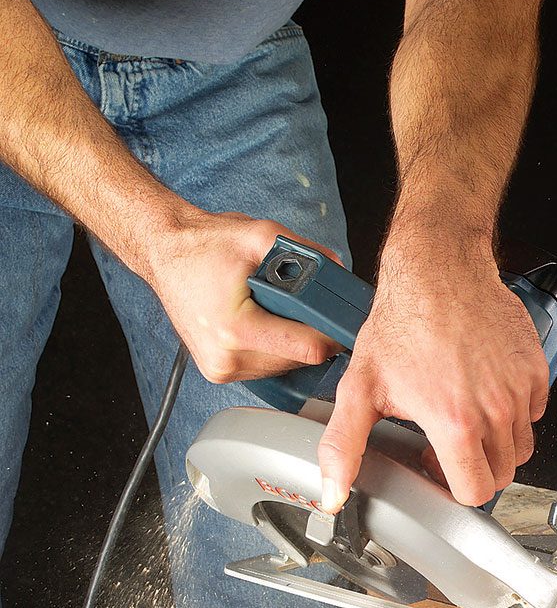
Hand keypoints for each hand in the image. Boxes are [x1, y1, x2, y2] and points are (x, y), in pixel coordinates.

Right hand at [143, 209, 341, 381]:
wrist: (164, 253)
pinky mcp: (219, 371)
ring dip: (293, 344)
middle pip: (299, 360)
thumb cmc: (203, 246)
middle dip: (311, 334)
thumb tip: (338, 269)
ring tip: (281, 312)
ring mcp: (221, 369)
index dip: (332, 334)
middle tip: (309, 308)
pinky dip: (274, 349)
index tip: (342, 321)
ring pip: (284, 367)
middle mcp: (226, 358)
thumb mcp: (259, 236)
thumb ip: (305, 252)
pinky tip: (266, 324)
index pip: (307, 349)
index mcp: (235, 330)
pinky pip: (265, 368)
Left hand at [317, 240, 549, 508]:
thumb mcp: (360, 388)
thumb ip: (343, 447)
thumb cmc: (403, 322)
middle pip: (502, 474)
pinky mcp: (536, 370)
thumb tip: (334, 493)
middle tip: (448, 443)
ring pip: (521, 446)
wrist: (438, 271)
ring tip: (467, 417)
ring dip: (496, 443)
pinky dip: (515, 412)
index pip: (476, 492)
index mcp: (455, 423)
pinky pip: (534, 412)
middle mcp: (495, 410)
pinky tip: (485, 391)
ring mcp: (520, 390)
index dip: (453, 487)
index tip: (439, 468)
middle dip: (476, 468)